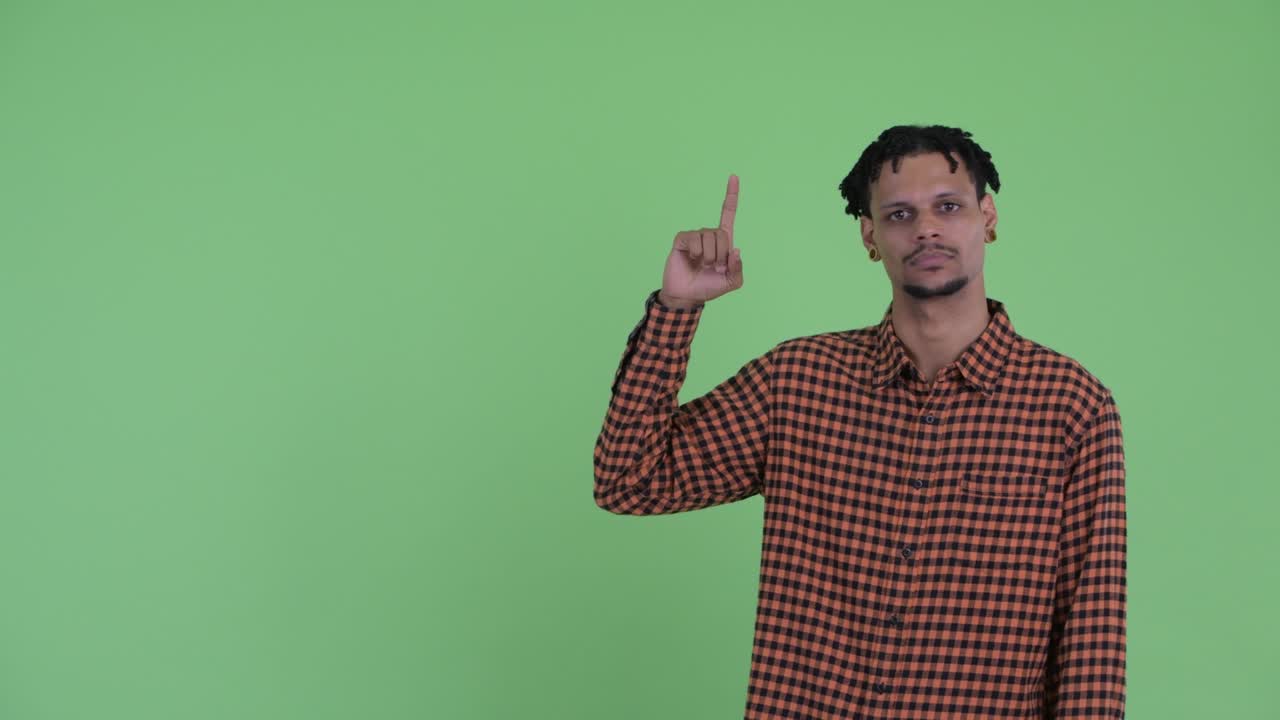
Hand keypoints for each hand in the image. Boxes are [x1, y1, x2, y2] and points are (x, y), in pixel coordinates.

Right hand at [659, 174, 743, 307]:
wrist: (686, 296)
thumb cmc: (708, 287)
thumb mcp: (731, 282)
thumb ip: (738, 268)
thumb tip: (735, 250)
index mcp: (722, 241)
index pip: (728, 214)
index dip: (731, 196)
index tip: (734, 176)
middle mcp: (709, 235)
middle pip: (722, 234)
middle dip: (721, 254)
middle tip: (713, 267)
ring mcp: (695, 237)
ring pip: (709, 237)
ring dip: (709, 256)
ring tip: (702, 265)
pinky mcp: (682, 239)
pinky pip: (694, 239)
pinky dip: (697, 252)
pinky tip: (692, 259)